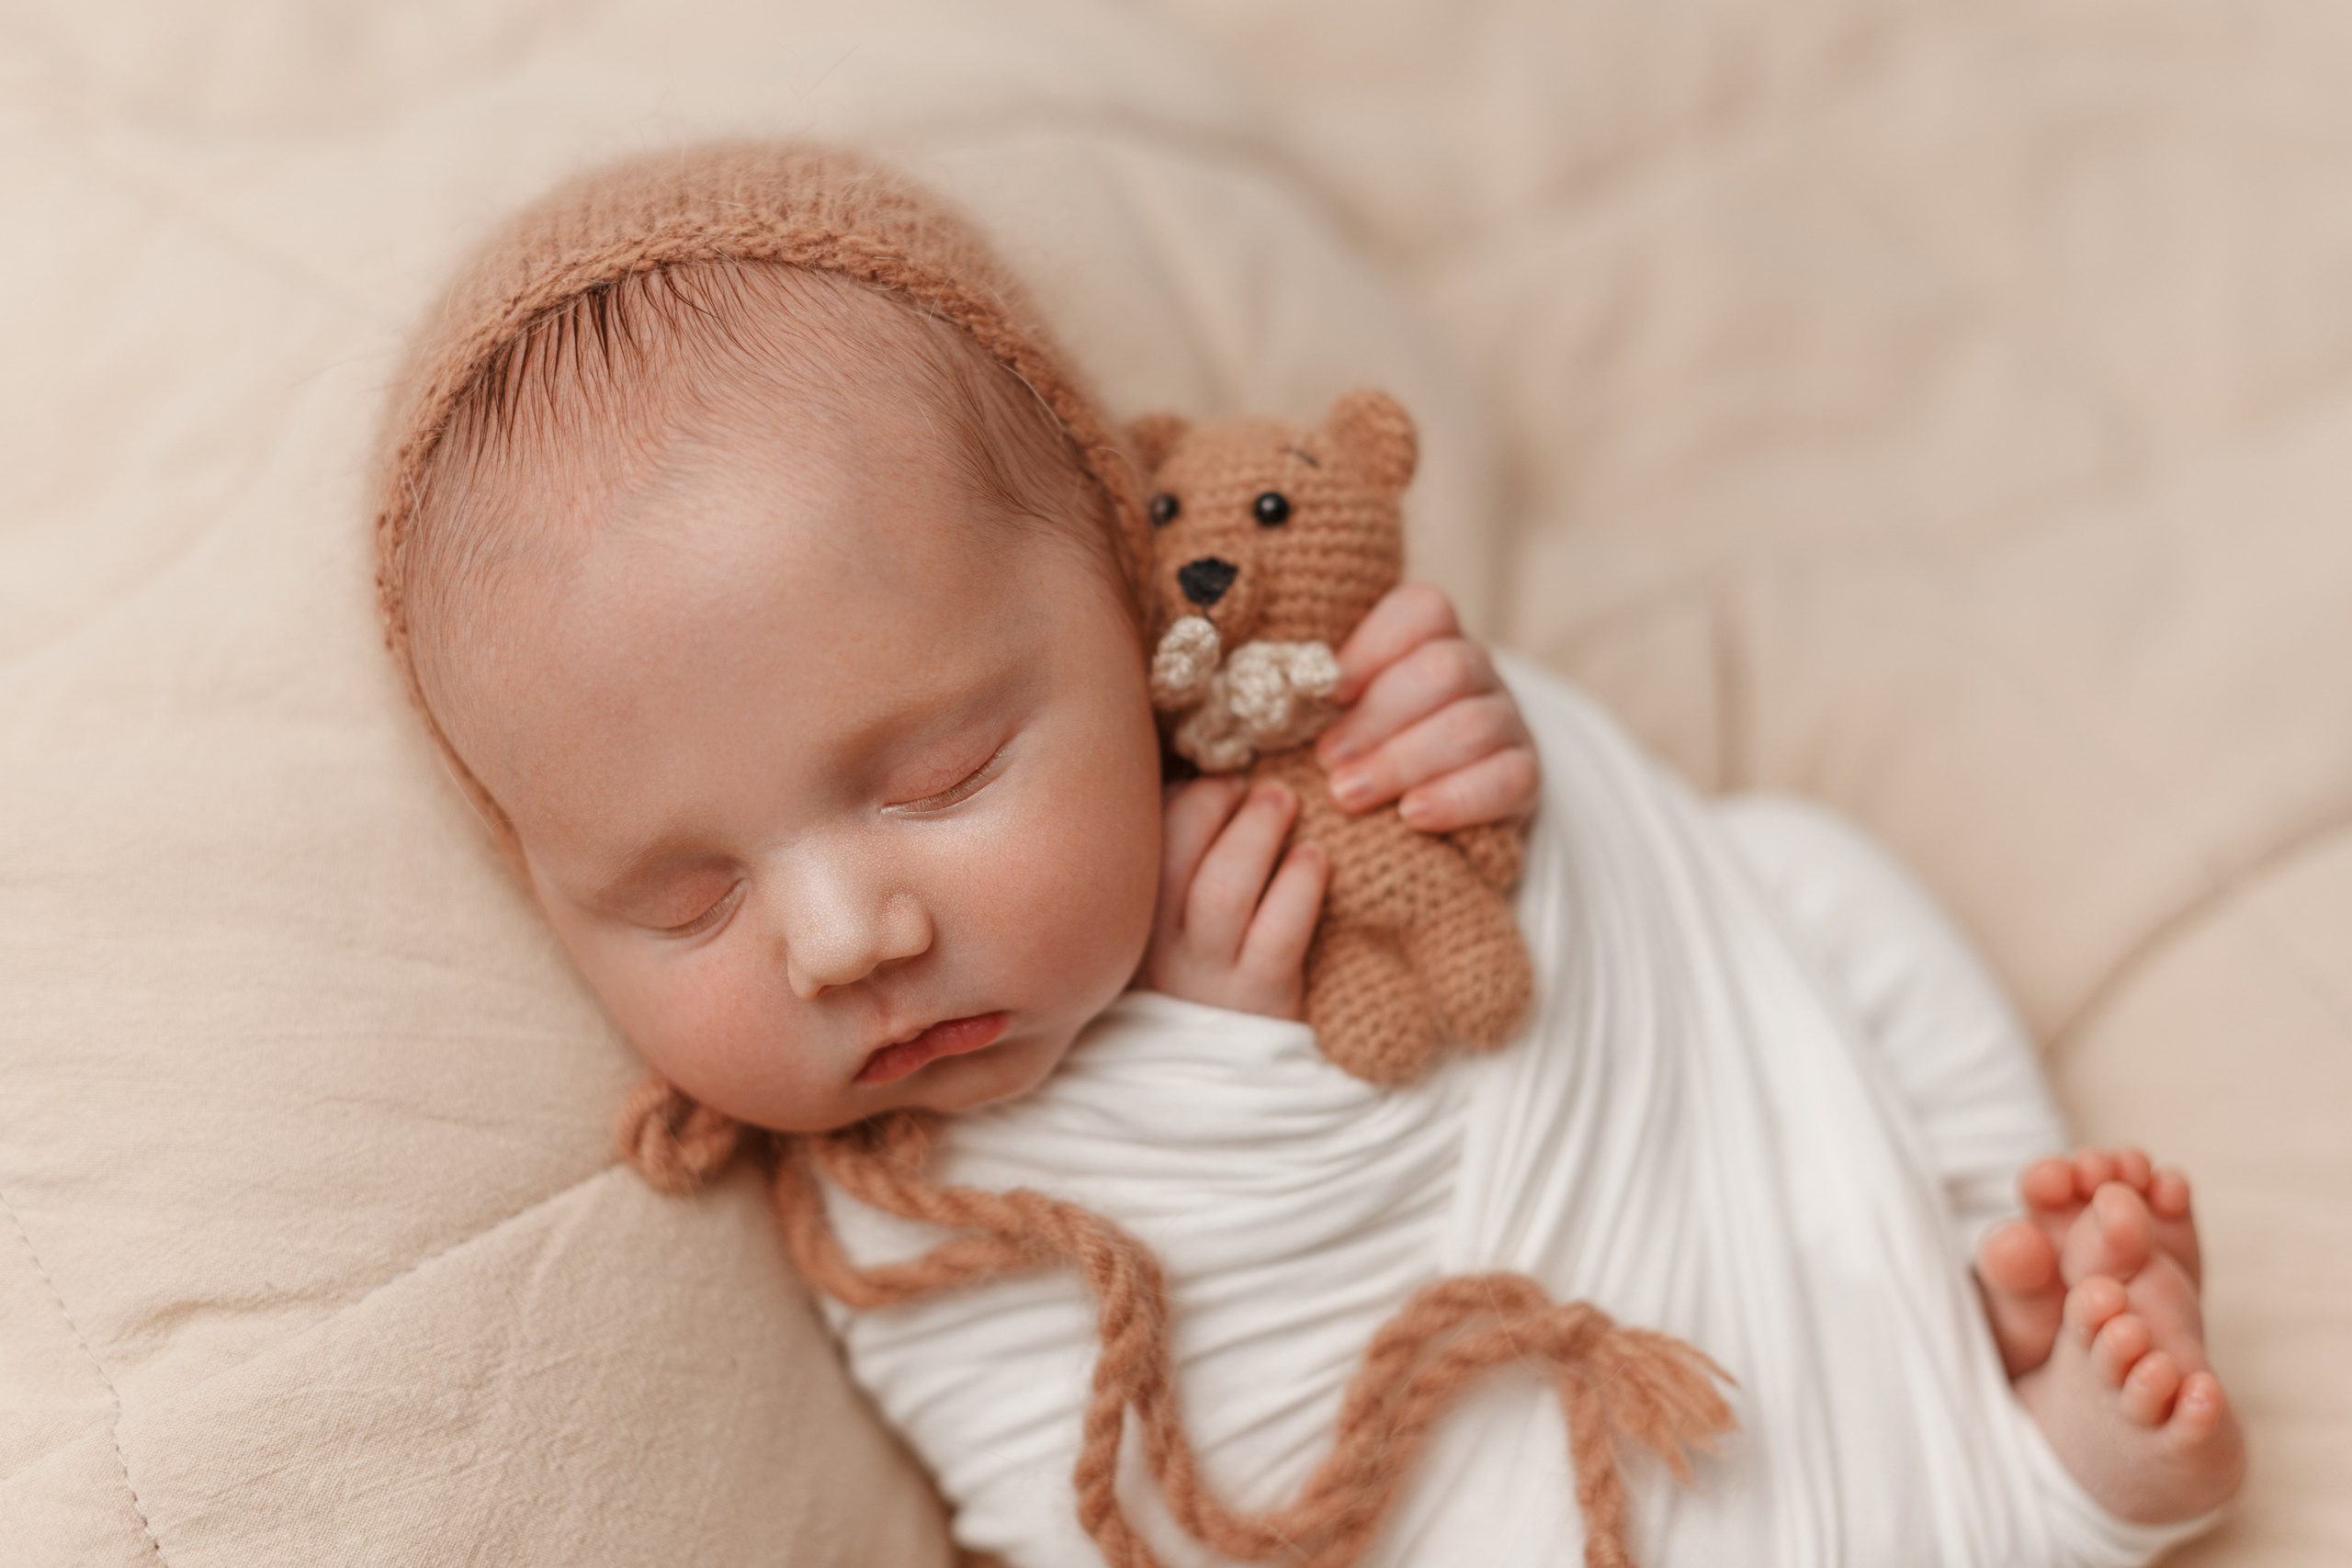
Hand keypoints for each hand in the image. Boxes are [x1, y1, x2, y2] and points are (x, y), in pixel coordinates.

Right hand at [1140, 776, 1328, 1019]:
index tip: (1221, 778)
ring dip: (1256, 833)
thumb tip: (1203, 778)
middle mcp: (1157, 949)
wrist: (1238, 1078)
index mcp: (1131, 922)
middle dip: (1211, 803)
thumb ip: (1183, 859)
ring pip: (1222, 892)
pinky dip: (1298, 884)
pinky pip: (1277, 934)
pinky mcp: (1258, 1000)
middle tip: (1252, 780)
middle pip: (1171, 858)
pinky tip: (1316, 858)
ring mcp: (1206, 977)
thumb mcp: (1179, 925)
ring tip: (1286, 800)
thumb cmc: (1214, 976)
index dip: (1182, 798)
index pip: (1140, 844)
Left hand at [1313, 583, 1538, 831]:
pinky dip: (1455, 798)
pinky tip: (1411, 816)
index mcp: (1431, 636)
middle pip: (1445, 671)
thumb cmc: (1366, 744)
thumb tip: (1267, 688)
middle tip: (1326, 761)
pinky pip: (1508, 778)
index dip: (1373, 647)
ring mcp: (1507, 720)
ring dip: (1402, 762)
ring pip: (1472, 726)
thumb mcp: (1341, 708)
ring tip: (1348, 795)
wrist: (1430, 803)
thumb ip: (1315, 690)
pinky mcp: (1526, 774)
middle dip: (1377, 718)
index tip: (1329, 693)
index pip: (1420, 611)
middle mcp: (1476, 669)